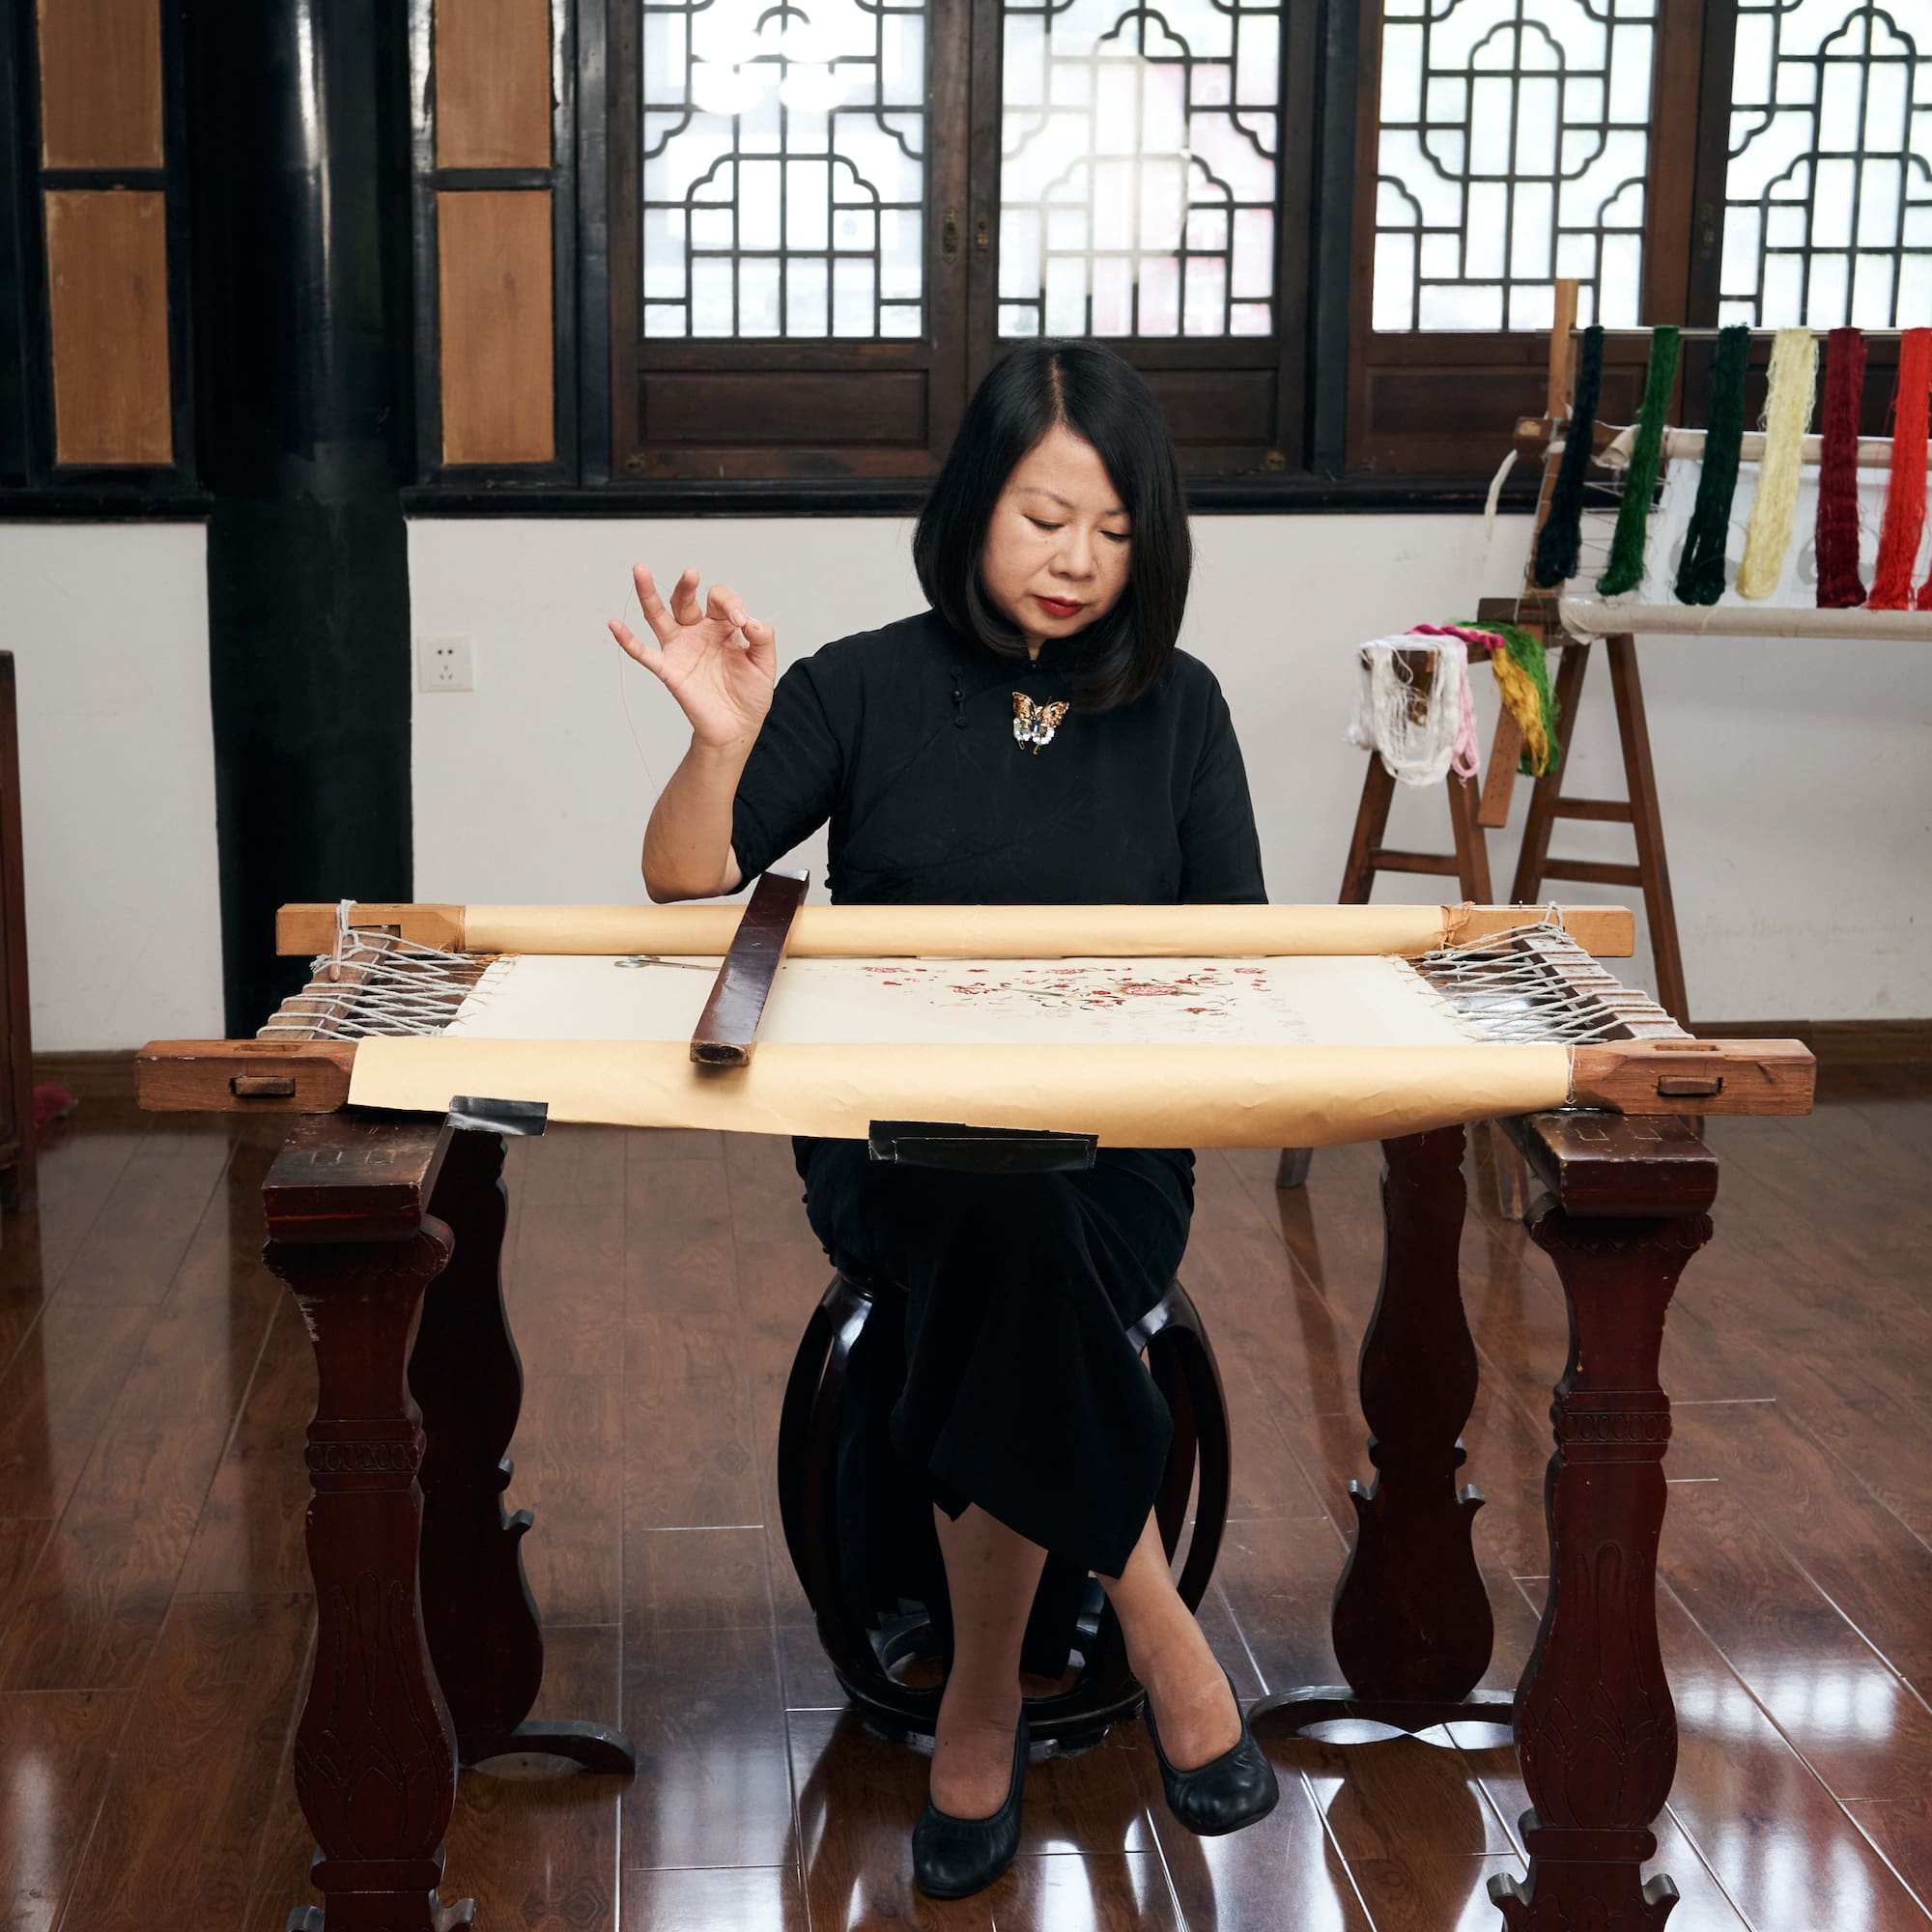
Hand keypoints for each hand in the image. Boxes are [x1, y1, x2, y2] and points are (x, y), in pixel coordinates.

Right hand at [610, 565, 776, 750]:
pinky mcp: (669, 669)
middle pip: (684, 600)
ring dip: (648, 593)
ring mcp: (680, 648)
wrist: (737, 727)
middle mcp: (698, 631)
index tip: (741, 622)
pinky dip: (628, 640)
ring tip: (640, 571)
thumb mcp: (765, 664)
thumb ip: (763, 638)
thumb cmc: (750, 694)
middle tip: (690, 574)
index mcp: (722, 625)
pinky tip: (615, 625)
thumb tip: (750, 620)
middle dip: (686, 586)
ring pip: (658, 616)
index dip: (730, 604)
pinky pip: (644, 653)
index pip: (719, 600)